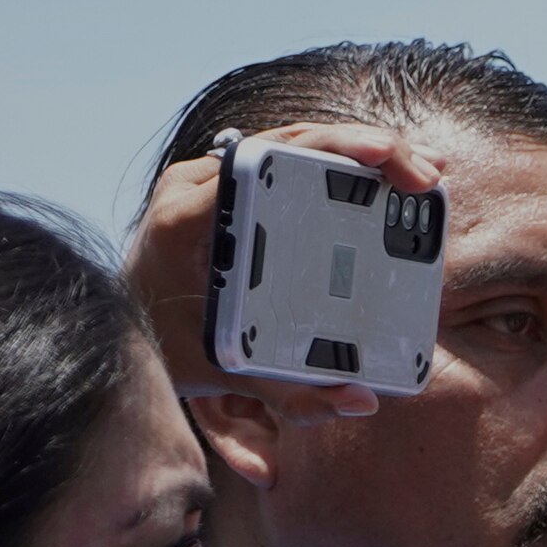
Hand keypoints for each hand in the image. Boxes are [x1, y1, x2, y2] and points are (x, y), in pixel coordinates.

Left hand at [118, 119, 438, 426]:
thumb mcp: (224, 373)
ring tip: (423, 171)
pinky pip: (287, 162)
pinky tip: (389, 174)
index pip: (262, 162)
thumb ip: (291, 394)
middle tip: (423, 172)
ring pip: (292, 144)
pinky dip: (340, 164)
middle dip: (363, 148)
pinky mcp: (228, 188)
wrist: (123, 327)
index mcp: (185, 219)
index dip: (328, 151)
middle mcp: (195, 187)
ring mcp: (210, 181)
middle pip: (287, 143)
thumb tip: (361, 403)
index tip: (383, 159)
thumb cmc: (164, 349)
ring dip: (360, 152)